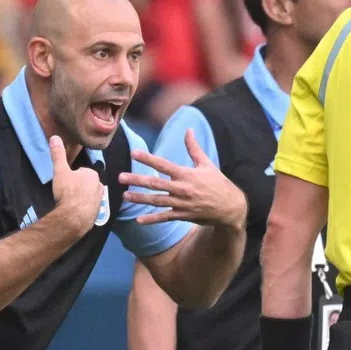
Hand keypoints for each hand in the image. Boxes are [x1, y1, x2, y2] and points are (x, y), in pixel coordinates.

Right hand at [48, 135, 104, 235]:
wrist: (74, 217)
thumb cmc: (67, 191)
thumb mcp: (60, 171)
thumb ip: (58, 154)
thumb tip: (54, 136)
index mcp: (92, 174)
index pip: (81, 171)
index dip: (71, 177)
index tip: (65, 183)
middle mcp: (99, 185)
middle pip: (85, 183)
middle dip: (77, 186)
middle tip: (66, 193)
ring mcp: (100, 200)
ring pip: (88, 194)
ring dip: (80, 197)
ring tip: (69, 202)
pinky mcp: (98, 212)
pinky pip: (89, 206)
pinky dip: (83, 207)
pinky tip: (74, 211)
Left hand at [119, 130, 247, 227]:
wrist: (230, 207)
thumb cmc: (217, 183)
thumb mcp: (207, 164)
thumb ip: (193, 148)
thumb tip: (188, 130)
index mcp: (186, 174)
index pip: (163, 164)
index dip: (148, 159)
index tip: (134, 153)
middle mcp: (182, 189)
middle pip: (155, 183)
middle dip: (137, 180)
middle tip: (120, 177)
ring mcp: (181, 203)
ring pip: (156, 201)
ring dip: (140, 198)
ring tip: (125, 196)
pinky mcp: (183, 216)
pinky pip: (165, 217)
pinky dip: (152, 219)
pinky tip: (139, 220)